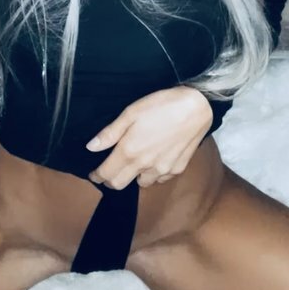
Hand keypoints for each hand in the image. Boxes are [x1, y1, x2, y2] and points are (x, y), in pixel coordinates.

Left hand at [86, 86, 213, 189]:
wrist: (196, 107)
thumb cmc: (161, 105)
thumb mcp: (131, 112)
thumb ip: (110, 133)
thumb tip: (91, 147)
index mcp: (129, 151)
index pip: (106, 174)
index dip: (96, 176)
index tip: (93, 173)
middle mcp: (145, 165)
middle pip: (120, 184)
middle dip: (110, 180)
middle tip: (108, 170)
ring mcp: (163, 170)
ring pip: (141, 183)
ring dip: (133, 177)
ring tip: (134, 162)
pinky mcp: (177, 169)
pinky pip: (160, 178)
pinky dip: (153, 173)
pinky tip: (154, 159)